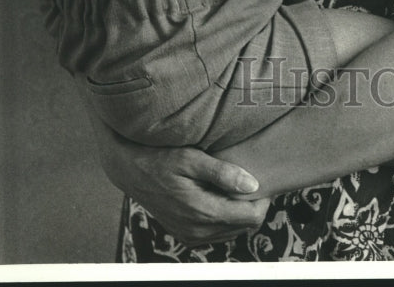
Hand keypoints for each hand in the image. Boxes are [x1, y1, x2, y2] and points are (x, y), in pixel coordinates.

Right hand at [111, 142, 270, 246]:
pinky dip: (225, 218)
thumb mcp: (191, 158)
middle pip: (244, 226)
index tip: (261, 181)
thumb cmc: (161, 158)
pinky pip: (216, 233)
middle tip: (249, 181)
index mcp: (203, 212)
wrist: (131, 170)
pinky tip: (220, 196)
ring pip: (232, 232)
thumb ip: (223, 173)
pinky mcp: (185, 235)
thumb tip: (252, 185)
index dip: (262, 200)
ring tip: (235, 187)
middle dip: (252, 206)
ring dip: (239, 213)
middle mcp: (197, 230)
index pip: (251, 218)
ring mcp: (190, 235)